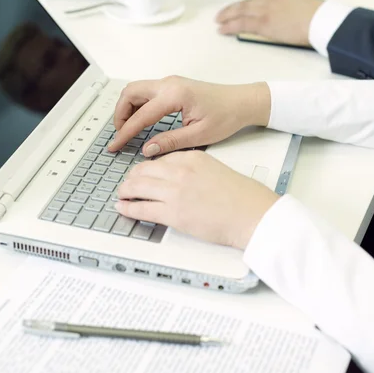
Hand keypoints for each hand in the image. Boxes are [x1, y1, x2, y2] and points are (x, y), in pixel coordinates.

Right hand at [109, 76, 270, 154]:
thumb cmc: (227, 116)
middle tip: (120, 135)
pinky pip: (146, 91)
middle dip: (120, 114)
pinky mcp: (173, 85)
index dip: (125, 133)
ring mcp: (170, 82)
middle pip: (130, 93)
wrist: (242, 102)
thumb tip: (147, 149)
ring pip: (136, 90)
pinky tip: (140, 121)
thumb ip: (170, 141)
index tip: (115, 145)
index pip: (140, 115)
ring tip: (128, 130)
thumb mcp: (199, 135)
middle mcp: (169, 84)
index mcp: (175, 95)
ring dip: (127, 108)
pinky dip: (137, 104)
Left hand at [116, 151, 278, 249]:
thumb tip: (178, 178)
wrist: (252, 214)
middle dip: (131, 177)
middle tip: (127, 183)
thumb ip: (194, 170)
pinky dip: (128, 208)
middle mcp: (180, 171)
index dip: (147, 167)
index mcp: (192, 158)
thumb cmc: (242, 196)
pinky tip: (123, 208)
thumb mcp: (216, 170)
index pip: (160, 158)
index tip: (142, 172)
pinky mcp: (173, 213)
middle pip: (144, 170)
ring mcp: (175, 192)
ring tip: (121, 194)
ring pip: (137, 186)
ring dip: (125, 191)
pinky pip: (141, 208)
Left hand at [217, 0, 323, 42]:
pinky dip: (230, 26)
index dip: (248, 4)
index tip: (241, 8)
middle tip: (222, 13)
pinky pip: (242, 23)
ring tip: (218, 21)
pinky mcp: (264, 23)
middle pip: (247, 3)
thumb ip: (294, 9)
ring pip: (241, 11)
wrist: (322, 20)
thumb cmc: (321, 17)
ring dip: (228, 16)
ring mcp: (266, 10)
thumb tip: (292, 17)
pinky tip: (222, 29)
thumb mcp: (307, 7)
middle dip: (233, 8)